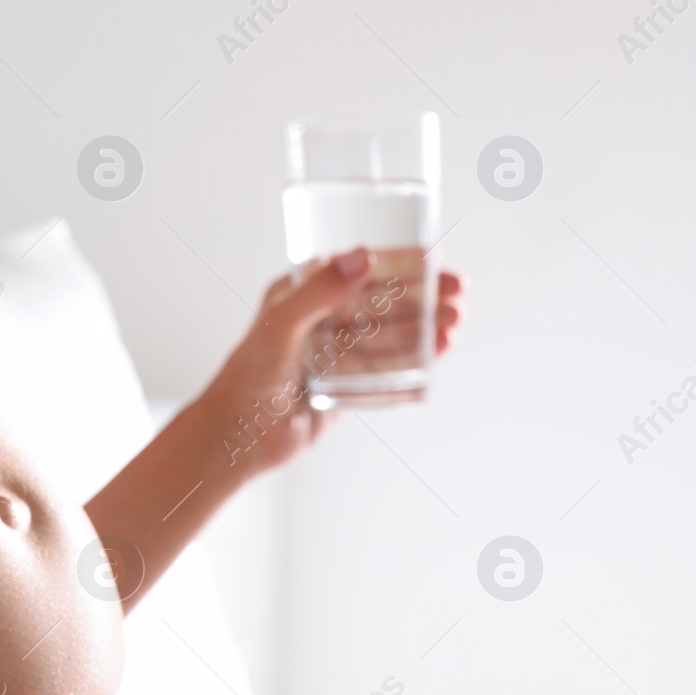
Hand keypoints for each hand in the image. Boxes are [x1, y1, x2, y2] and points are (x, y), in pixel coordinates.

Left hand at [197, 248, 464, 474]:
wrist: (238, 438)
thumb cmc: (247, 378)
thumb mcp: (281, 326)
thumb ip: (319, 292)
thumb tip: (363, 256)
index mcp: (297, 294)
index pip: (354, 269)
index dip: (396, 262)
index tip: (433, 257)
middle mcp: (317, 320)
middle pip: (379, 300)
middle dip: (420, 294)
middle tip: (458, 293)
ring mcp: (332, 353)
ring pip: (387, 332)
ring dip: (423, 324)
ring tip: (455, 321)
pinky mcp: (343, 385)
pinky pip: (385, 366)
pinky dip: (413, 356)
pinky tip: (439, 349)